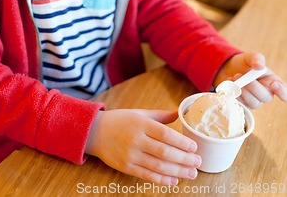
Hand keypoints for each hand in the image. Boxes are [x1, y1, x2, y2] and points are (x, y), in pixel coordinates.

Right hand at [85, 109, 201, 185]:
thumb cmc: (120, 120)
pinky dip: (162, 179)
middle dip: (184, 158)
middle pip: (164, 152)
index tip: (194, 147)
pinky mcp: (125, 166)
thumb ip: (160, 116)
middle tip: (198, 162)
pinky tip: (174, 180)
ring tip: (191, 173)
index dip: (181, 142)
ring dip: (177, 171)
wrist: (95, 132)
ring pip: (157, 165)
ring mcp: (130, 154)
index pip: (165, 134)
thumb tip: (179, 113)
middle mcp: (136, 139)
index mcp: (141, 123)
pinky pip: (146, 175)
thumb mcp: (140, 113)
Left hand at [214, 52, 286, 108]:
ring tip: (234, 77)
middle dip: (253, 87)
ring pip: (253, 103)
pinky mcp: (243, 105)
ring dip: (242, 90)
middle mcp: (266, 93)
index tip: (274, 84)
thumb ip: (256, 58)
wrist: (227, 69)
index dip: (282, 92)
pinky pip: (241, 105)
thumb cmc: (244, 64)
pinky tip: (230, 83)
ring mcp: (254, 100)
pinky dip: (234, 94)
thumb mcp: (249, 57)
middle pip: (266, 97)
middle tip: (241, 75)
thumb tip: (260, 65)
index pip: (284, 92)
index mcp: (273, 82)